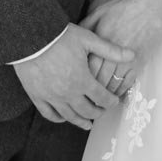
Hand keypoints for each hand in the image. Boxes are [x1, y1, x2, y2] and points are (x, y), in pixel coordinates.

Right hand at [11, 25, 131, 129]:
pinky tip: (64, 118)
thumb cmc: (59, 36)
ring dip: (81, 121)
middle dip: (98, 113)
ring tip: (88, 124)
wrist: (29, 37)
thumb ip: (110, 49)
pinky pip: (49, 114)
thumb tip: (132, 54)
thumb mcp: (87, 39)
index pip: (102, 98)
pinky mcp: (37, 96)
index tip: (115, 101)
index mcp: (83, 81)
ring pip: (69, 116)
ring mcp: (52, 97)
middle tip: (102, 112)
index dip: (111, 101)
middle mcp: (68, 93)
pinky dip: (58, 119)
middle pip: (87, 111)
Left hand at [82, 0, 161, 94]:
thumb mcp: (100, 12)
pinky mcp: (139, 64)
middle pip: (99, 80)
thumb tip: (73, 38)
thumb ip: (85, 26)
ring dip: (105, 95)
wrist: (153, 8)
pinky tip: (114, 93)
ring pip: (112, 85)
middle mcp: (113, 53)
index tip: (75, 83)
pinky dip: (120, 91)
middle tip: (84, 98)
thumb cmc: (125, 8)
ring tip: (97, 100)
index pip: (88, 68)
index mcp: (101, 40)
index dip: (81, 79)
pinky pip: (127, 84)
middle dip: (91, 91)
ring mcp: (127, 60)